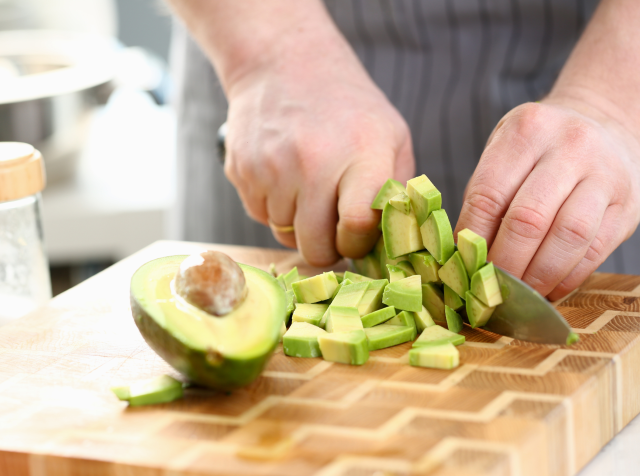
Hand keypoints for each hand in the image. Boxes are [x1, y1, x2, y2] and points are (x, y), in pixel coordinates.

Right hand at [223, 38, 413, 265]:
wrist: (282, 63)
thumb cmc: (347, 107)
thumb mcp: (391, 136)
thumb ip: (397, 190)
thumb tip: (396, 241)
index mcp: (361, 155)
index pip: (355, 226)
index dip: (356, 245)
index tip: (356, 236)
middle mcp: (312, 163)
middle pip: (314, 248)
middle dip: (326, 246)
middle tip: (332, 226)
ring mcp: (271, 168)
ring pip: (284, 235)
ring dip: (298, 223)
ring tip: (308, 188)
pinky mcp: (241, 171)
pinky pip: (259, 217)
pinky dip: (274, 208)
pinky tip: (284, 178)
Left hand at [455, 98, 639, 299]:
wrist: (610, 126)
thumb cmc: (542, 149)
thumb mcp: (507, 151)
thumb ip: (485, 195)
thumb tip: (462, 255)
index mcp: (526, 131)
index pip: (488, 196)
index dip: (472, 240)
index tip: (463, 265)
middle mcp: (570, 146)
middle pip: (528, 220)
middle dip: (505, 263)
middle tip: (491, 287)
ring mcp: (605, 174)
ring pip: (567, 238)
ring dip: (538, 276)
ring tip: (520, 293)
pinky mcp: (628, 205)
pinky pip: (595, 251)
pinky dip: (568, 278)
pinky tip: (549, 288)